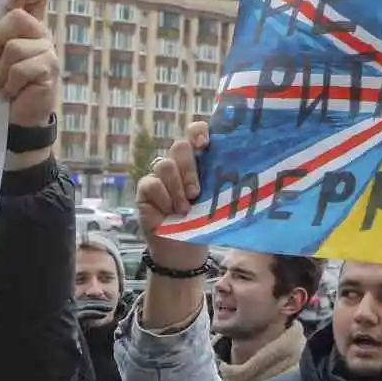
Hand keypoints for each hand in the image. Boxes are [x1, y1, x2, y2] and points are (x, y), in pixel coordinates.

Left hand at [0, 0, 58, 128]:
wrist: (18, 118)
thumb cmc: (2, 83)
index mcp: (29, 25)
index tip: (7, 5)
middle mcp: (41, 34)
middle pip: (17, 17)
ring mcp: (48, 52)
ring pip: (14, 48)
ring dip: (0, 71)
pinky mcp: (48, 71)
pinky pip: (20, 69)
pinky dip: (9, 84)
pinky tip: (9, 93)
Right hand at [136, 121, 212, 271]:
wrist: (183, 248)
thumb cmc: (203, 221)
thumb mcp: (215, 201)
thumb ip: (218, 183)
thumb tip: (236, 172)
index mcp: (199, 160)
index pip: (195, 132)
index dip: (198, 132)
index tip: (204, 144)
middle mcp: (179, 164)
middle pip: (179, 147)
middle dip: (189, 169)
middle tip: (196, 192)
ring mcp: (160, 175)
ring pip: (165, 165)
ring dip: (176, 188)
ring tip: (185, 209)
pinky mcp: (145, 189)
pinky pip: (151, 184)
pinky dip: (163, 198)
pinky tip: (169, 211)